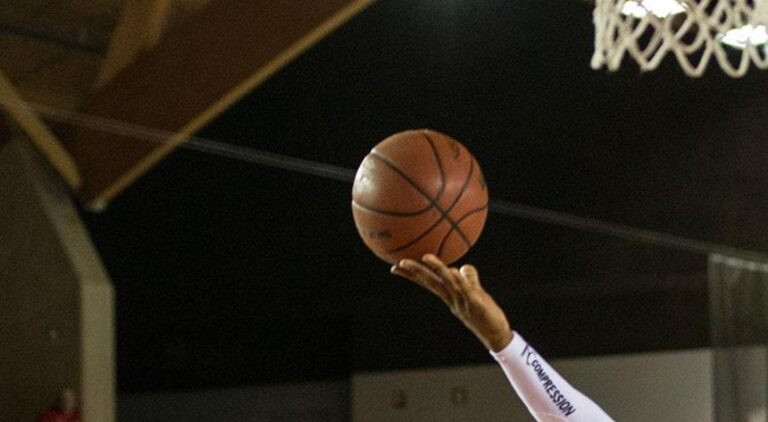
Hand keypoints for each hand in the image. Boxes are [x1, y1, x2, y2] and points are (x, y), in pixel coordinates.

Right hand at [391, 254, 512, 351]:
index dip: (413, 275)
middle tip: (400, 263)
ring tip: (425, 257)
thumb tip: (462, 266)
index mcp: (450, 295)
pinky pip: (466, 290)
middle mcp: (453, 298)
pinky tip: (454, 271)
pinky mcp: (476, 304)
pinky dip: (460, 280)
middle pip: (432, 282)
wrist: (497, 334)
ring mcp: (463, 301)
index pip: (429, 282)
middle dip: (416, 272)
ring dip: (437, 269)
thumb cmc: (485, 315)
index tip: (396, 267)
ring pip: (448, 282)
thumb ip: (469, 279)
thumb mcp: (475, 294)